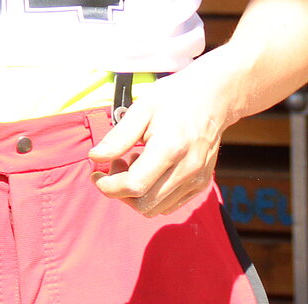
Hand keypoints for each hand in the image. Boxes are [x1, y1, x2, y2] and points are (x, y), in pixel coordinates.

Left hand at [87, 68, 231, 216]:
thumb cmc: (174, 99)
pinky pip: (169, 205)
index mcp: (170, 147)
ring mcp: (196, 180)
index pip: (134, 185)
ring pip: (156, 208)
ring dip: (136, 194)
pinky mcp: (200, 185)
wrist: (212, 98)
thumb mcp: (141, 108)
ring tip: (134, 164)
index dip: (108, 186)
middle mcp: (187, 169)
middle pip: (143, 204)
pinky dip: (152, 195)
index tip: (96, 174)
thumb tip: (96, 157)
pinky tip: (150, 170)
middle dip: (120, 191)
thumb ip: (118, 137)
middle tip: (116, 164)